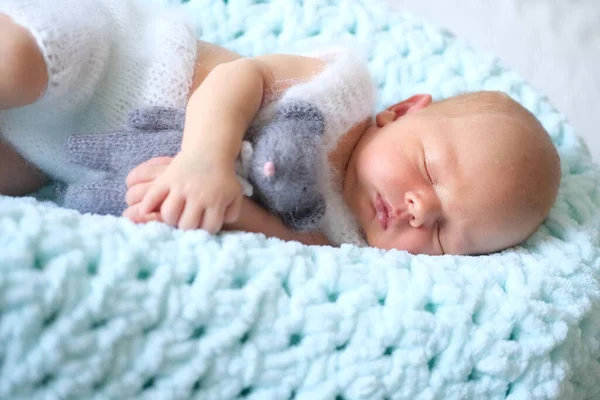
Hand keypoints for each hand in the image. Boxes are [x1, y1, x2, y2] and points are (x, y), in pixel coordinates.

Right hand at [128, 153, 242, 231]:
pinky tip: (146, 211)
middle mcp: (197, 195)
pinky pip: (153, 196)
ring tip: (174, 216)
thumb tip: (219, 225)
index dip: (206, 229)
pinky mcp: (167, 179)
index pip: (208, 228)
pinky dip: (147, 205)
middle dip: (187, 226)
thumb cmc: (223, 176)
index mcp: (215, 200)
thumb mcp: (234, 194)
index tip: (203, 225)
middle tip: (186, 221)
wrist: (209, 150)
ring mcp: (180, 187)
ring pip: (169, 214)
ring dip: (170, 218)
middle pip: (187, 224)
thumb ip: (231, 213)